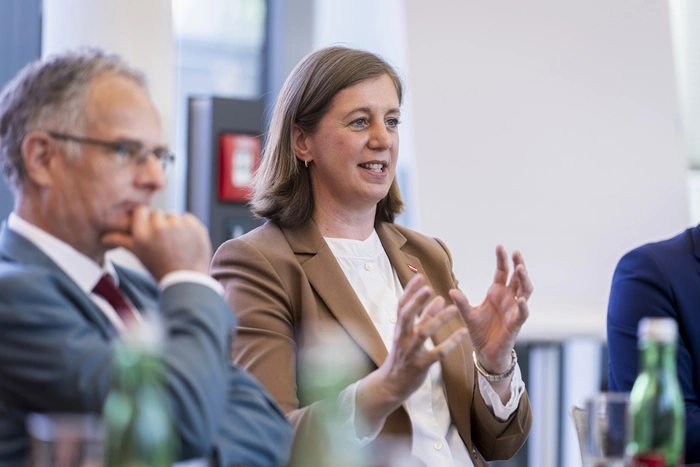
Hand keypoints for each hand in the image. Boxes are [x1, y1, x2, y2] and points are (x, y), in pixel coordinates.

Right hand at [100, 206, 211, 279]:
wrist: (186, 279)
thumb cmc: (159, 267)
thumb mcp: (139, 254)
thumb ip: (121, 241)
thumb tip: (103, 237)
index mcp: (142, 234)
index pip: (141, 211)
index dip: (145, 220)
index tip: (149, 231)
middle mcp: (159, 228)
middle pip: (157, 213)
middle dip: (160, 224)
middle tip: (163, 242)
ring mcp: (179, 227)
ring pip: (172, 215)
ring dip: (173, 225)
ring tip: (175, 243)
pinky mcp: (195, 227)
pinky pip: (187, 217)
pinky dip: (188, 226)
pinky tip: (186, 241)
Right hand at [371, 274, 467, 403]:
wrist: (392, 384)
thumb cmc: (402, 355)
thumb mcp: (408, 335)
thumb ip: (423, 317)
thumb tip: (437, 298)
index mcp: (399, 328)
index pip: (401, 306)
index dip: (410, 291)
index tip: (419, 277)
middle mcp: (402, 338)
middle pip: (406, 316)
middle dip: (417, 302)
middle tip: (429, 288)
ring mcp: (411, 352)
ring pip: (423, 333)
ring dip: (438, 319)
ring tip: (453, 308)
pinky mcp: (421, 365)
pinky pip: (437, 353)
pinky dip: (450, 342)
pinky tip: (463, 333)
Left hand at [449, 245, 531, 374]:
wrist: (486, 353)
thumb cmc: (479, 332)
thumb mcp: (468, 315)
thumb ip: (462, 303)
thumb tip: (451, 290)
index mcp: (497, 293)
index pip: (502, 271)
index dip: (502, 259)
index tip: (500, 246)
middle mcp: (508, 298)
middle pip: (518, 277)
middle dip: (518, 264)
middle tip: (516, 253)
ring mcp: (514, 310)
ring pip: (525, 291)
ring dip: (524, 280)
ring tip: (520, 268)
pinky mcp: (516, 324)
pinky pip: (522, 313)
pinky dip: (523, 306)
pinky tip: (521, 299)